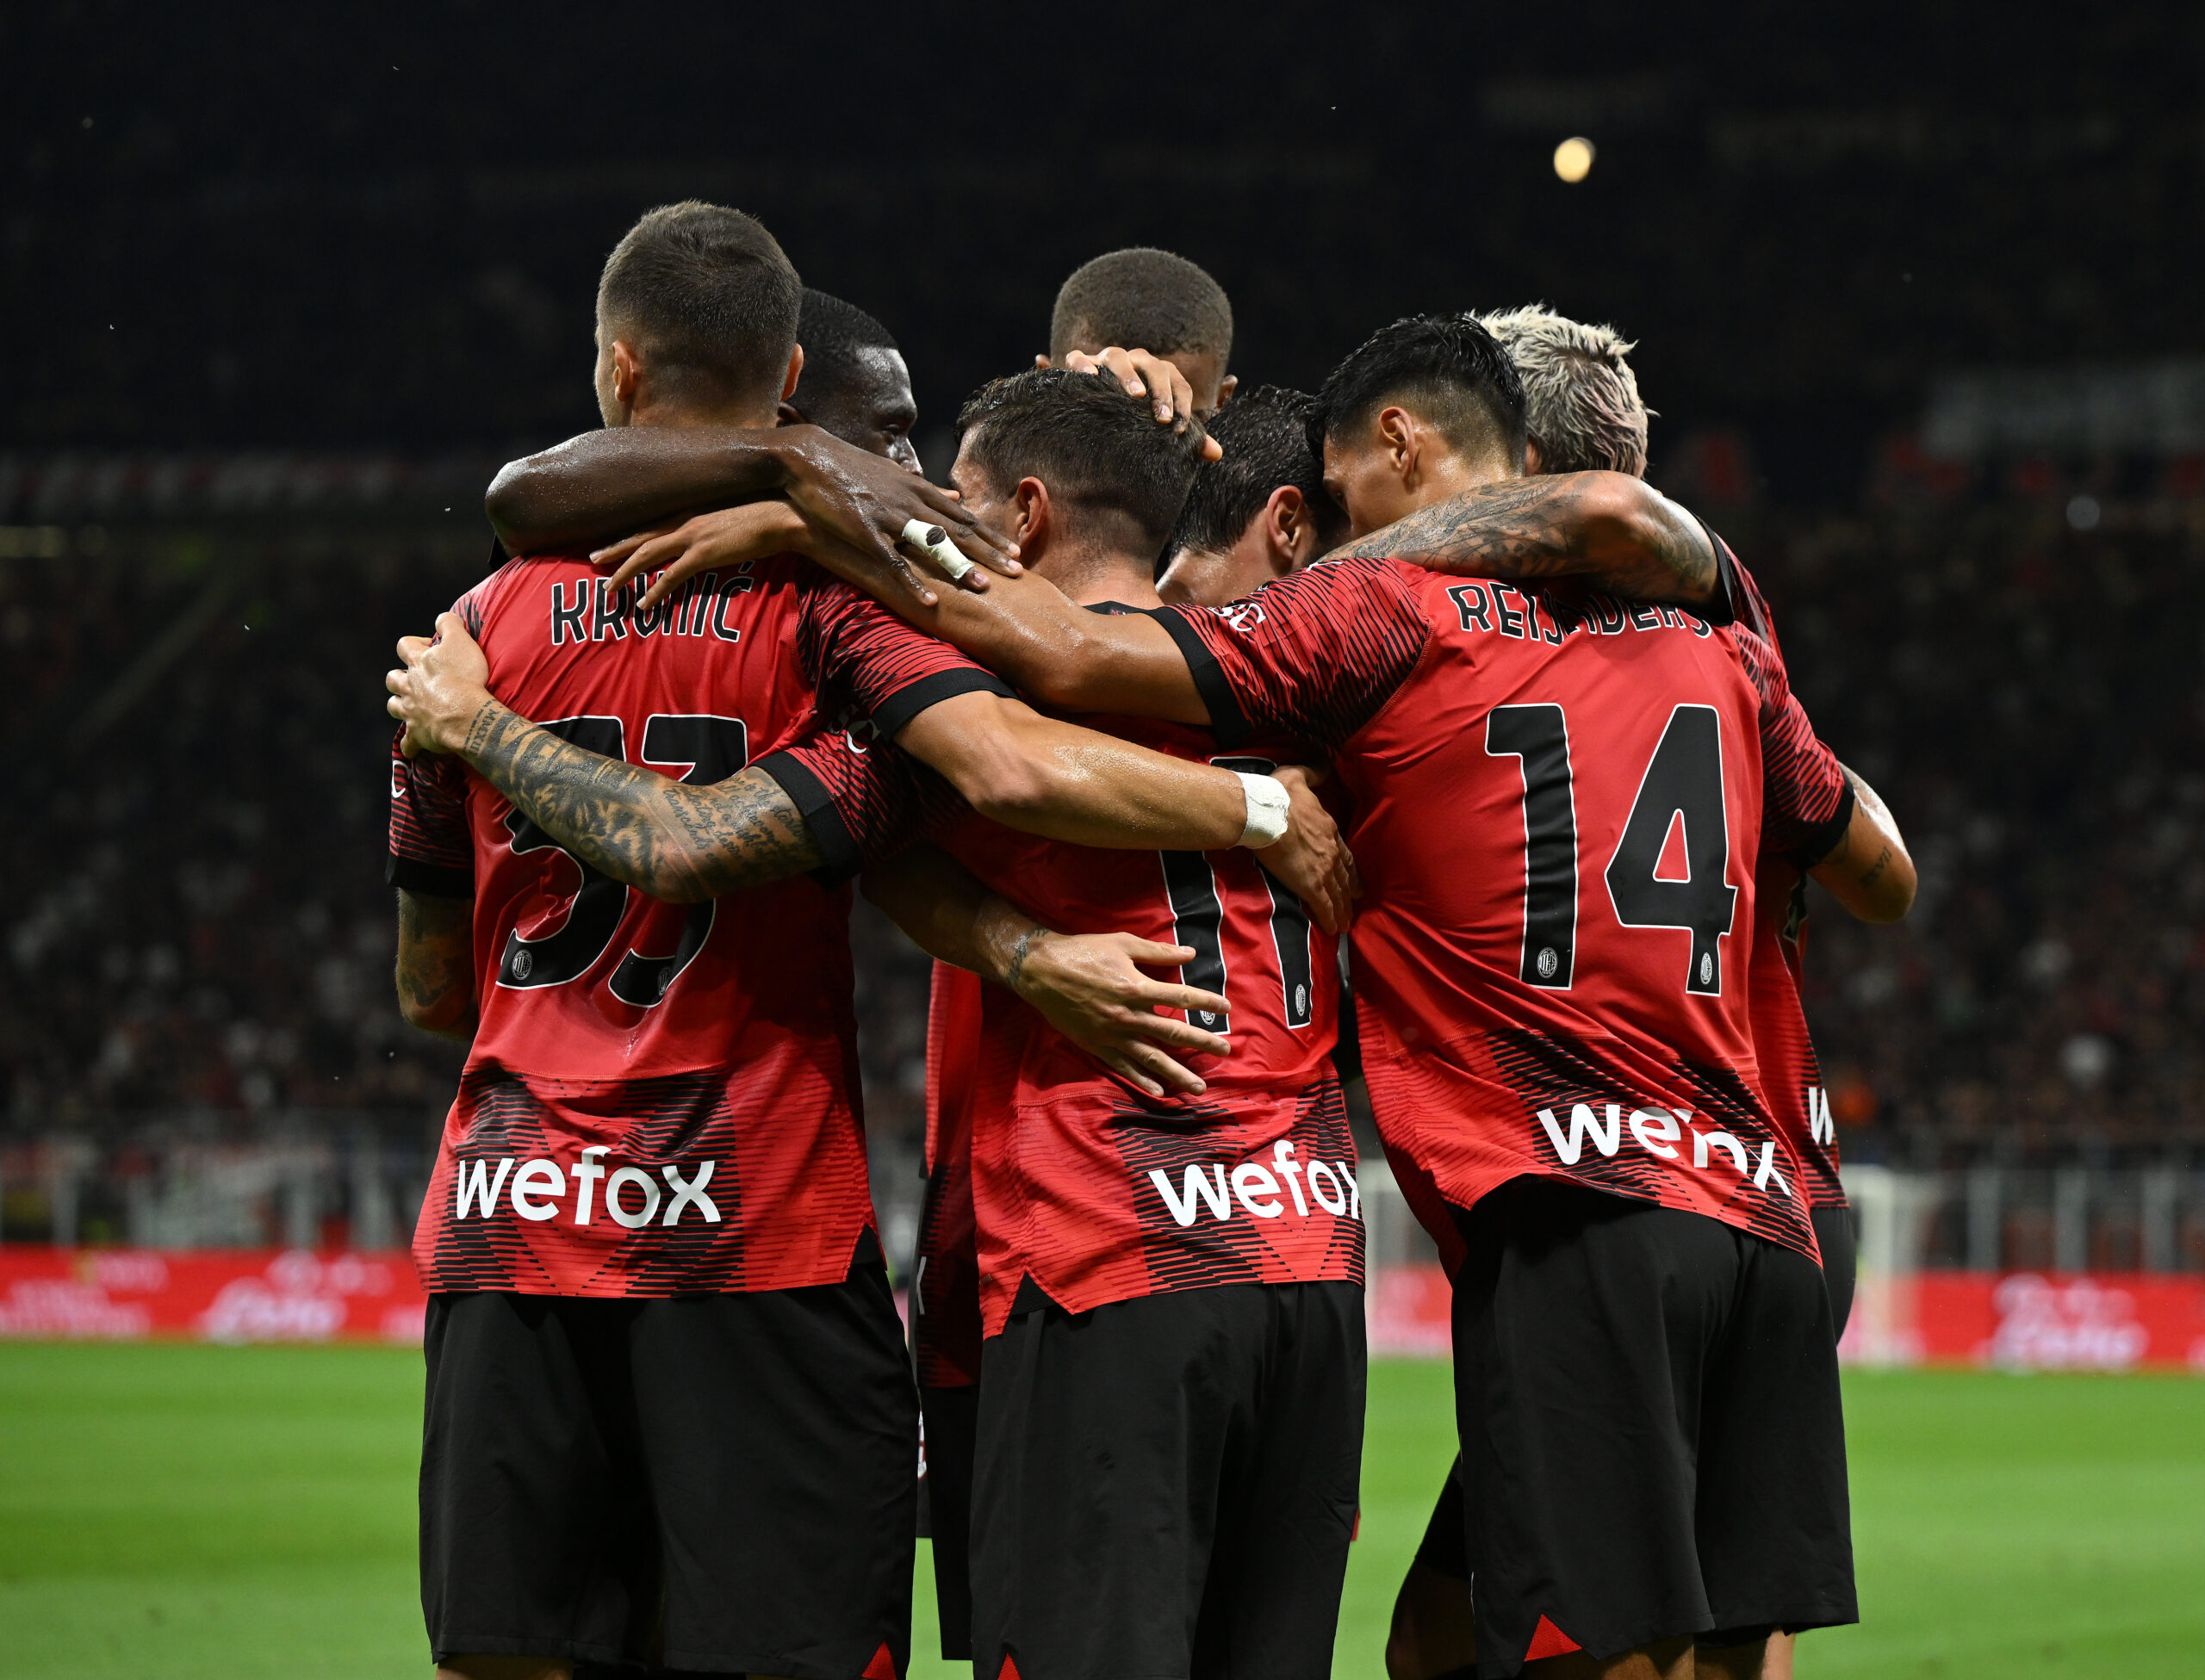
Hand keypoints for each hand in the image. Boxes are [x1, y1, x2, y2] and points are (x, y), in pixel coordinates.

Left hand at [385, 612, 492, 757]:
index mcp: (417, 663)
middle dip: (400, 677)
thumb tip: (442, 618)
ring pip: (393, 706)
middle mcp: (409, 686)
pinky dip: (410, 744)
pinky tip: (414, 747)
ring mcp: (411, 711)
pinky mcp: (418, 734)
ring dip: (399, 704)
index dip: (415, 644)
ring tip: (411, 706)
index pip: (404, 645)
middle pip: (392, 679)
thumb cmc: (465, 677)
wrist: (467, 715)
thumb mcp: (461, 641)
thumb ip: (449, 623)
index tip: (432, 647)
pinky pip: (408, 743)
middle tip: (417, 679)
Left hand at [597, 500, 810, 610]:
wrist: (780, 517)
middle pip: (640, 537)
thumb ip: (711, 527)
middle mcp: (685, 522)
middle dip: (614, 550)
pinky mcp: (704, 554)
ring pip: (647, 554)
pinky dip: (655, 591)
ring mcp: (693, 537)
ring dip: (625, 571)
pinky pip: (671, 576)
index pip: (651, 525)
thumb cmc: (761, 517)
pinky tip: (643, 604)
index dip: (628, 535)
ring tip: (608, 587)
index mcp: (691, 513)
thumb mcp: (729, 519)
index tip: (609, 543)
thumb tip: (707, 538)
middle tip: (592, 559)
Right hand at [774, 424, 1022, 602]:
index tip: (1014, 551)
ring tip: (984, 588)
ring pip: (932, 544)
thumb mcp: (894, 474)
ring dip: (960, 567)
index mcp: (918, 489)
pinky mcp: (864, 531)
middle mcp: (910, 501)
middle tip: (1017, 572)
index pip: (963, 516)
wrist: (808, 458)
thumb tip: (955, 495)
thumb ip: (926, 488)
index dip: (990, 536)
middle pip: (958, 531)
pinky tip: (929, 601)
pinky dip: (913, 583)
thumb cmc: (851, 468)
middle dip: (989, 553)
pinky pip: (893, 562)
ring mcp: (889, 516)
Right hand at [1011, 930, 1232, 1098]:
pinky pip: (1123, 1067)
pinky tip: (1160, 1092)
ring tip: (1200, 1087)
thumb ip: (1158, 952)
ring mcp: (1112, 1034)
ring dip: (1179, 1074)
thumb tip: (1190, 954)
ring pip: (1152, 1058)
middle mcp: (1128, 1014)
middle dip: (1202, 1043)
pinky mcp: (1097, 1045)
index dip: (1206, 1001)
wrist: (1040, 970)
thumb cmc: (1083, 951)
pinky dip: (1142, 1081)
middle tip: (1225, 1052)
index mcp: (1136, 986)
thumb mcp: (1122, 943)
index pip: (1180, 996)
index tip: (1226, 1007)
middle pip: (1173, 1032)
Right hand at [1061, 347, 1224, 461]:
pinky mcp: (1079, 365)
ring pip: (1117, 356)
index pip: (1177, 382)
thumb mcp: (1160, 430)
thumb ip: (1189, 439)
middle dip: (1161, 391)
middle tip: (1163, 418)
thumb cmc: (1133, 420)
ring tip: (1134, 396)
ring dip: (1128, 374)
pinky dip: (1083, 364)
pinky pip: (1077, 357)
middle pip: (1152, 365)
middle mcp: (1134, 363)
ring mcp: (1104, 360)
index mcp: (1157, 375)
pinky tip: (1089, 377)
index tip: (1180, 429)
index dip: (1182, 404)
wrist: (1094, 413)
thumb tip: (1217, 454)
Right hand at [1253, 766, 1359, 933]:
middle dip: (1350, 891)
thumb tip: (1324, 764)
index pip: (1344, 852)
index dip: (1349, 867)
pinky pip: (1325, 906)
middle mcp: (1331, 851)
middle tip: (1354, 902)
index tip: (1353, 876)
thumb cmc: (1278, 795)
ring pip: (1338, 894)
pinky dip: (1331, 918)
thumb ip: (1313, 772)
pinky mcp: (1311, 884)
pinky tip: (1335, 929)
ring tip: (1346, 923)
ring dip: (1343, 910)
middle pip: (1345, 876)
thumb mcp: (1298, 775)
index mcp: (1329, 828)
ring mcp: (1323, 869)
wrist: (1265, 814)